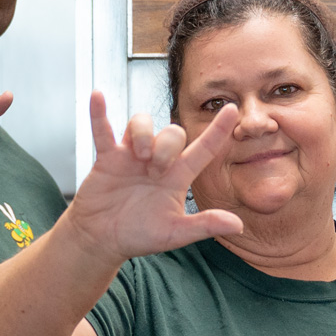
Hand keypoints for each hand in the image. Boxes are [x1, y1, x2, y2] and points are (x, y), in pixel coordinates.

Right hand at [61, 91, 244, 265]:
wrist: (103, 240)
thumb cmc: (139, 235)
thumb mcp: (176, 233)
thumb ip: (204, 225)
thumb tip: (239, 226)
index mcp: (178, 177)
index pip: (204, 149)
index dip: (218, 130)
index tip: (233, 109)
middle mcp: (157, 161)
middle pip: (173, 132)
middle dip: (167, 146)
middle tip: (157, 170)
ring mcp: (131, 156)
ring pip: (142, 123)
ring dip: (143, 134)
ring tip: (139, 155)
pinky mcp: (107, 157)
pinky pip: (103, 129)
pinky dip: (99, 113)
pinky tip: (97, 96)